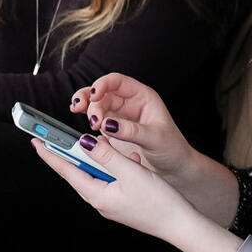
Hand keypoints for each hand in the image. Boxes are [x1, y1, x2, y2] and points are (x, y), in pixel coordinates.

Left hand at [33, 136, 196, 241]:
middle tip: (59, 136)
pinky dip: (118, 166)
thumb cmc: (159, 203)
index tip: (36, 141)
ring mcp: (111, 202)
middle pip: (79, 170)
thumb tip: (85, 141)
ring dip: (102, 158)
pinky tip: (131, 160)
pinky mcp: (122, 201)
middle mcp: (100, 200)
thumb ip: (107, 155)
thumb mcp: (131, 172)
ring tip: (108, 148)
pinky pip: (112, 178)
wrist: (182, 225)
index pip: (67, 169)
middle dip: (73, 152)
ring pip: (98, 173)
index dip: (51, 154)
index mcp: (97, 194)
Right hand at [72, 73, 194, 182]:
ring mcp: (119, 115)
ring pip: (95, 104)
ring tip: (77, 112)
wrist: (173, 169)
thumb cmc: (171, 149)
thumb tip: (108, 124)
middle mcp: (129, 102)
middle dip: (93, 103)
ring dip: (85, 107)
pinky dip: (85, 119)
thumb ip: (131, 131)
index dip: (103, 84)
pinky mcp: (111, 129)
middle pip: (103, 93)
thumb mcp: (155, 139)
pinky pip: (95, 119)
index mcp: (142, 97)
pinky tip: (83, 125)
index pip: (118, 82)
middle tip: (93, 120)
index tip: (94, 95)